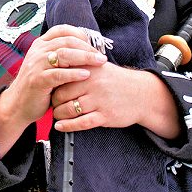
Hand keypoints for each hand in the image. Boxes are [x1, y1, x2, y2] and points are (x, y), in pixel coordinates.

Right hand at [0, 25, 103, 154]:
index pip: (62, 30)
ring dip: (85, 57)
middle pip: (67, 41)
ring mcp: (36, 65)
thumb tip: (88, 49)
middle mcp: (38, 51)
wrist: (18, 104)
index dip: (80, 35)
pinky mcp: (37, 80)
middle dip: (87, 48)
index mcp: (41, 44)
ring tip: (99, 63)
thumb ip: (63, 56)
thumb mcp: (48, 65)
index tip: (93, 45)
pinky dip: (74, 74)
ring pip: (64, 54)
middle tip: (101, 57)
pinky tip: (86, 75)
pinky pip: (58, 74)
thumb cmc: (39, 85)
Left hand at [49, 63, 179, 138]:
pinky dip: (68, 126)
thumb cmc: (116, 81)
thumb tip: (57, 66)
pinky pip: (81, 123)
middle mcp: (93, 84)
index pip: (62, 77)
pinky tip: (60, 126)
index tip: (49, 89)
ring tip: (56, 115)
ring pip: (69, 109)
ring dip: (59, 114)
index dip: (53, 85)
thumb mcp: (99, 66)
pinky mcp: (105, 116)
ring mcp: (99, 100)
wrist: (142, 94)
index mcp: (89, 69)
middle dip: (53, 102)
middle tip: (51, 104)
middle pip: (62, 94)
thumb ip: (79, 65)